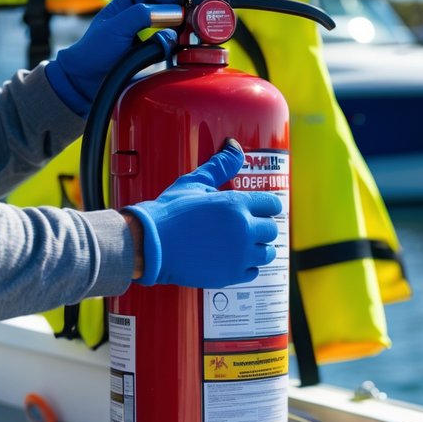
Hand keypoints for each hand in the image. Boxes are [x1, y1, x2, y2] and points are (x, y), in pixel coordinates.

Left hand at [45, 0, 178, 115]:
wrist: (86, 81)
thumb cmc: (93, 51)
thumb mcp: (117, 27)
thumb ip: (142, 15)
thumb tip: (168, 14)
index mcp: (121, 9)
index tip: (171, 3)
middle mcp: (131, 22)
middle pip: (156, 11)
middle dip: (168, 14)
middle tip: (179, 19)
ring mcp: (138, 39)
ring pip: (161, 30)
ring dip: (169, 32)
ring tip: (175, 35)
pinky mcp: (143, 56)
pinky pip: (161, 48)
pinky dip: (166, 48)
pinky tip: (168, 49)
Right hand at [125, 140, 281, 287]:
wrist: (150, 244)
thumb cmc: (170, 212)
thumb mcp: (195, 182)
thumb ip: (221, 165)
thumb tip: (234, 146)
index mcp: (237, 204)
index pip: (272, 204)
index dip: (267, 205)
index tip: (261, 208)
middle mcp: (244, 230)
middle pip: (271, 229)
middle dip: (262, 226)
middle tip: (250, 226)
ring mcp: (239, 255)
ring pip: (267, 253)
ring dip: (259, 247)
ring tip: (246, 244)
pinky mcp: (230, 275)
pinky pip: (253, 272)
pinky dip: (248, 267)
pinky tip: (236, 260)